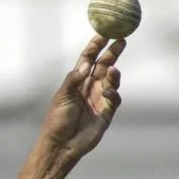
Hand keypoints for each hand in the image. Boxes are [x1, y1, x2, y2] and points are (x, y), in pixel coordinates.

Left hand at [39, 35, 124, 167]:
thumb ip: (73, 80)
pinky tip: (108, 92)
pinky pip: (114, 99)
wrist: (61, 145)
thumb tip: (86, 63)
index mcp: (76, 82)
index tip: (103, 33)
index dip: (95, 46)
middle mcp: (89, 88)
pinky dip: (113, 93)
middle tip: (121, 40)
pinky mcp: (106, 113)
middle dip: (112, 53)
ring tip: (112, 71)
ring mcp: (98, 99)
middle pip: (104, 66)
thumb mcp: (62, 97)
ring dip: (113, 74)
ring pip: (111, 81)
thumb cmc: (57, 120)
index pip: (87, 60)